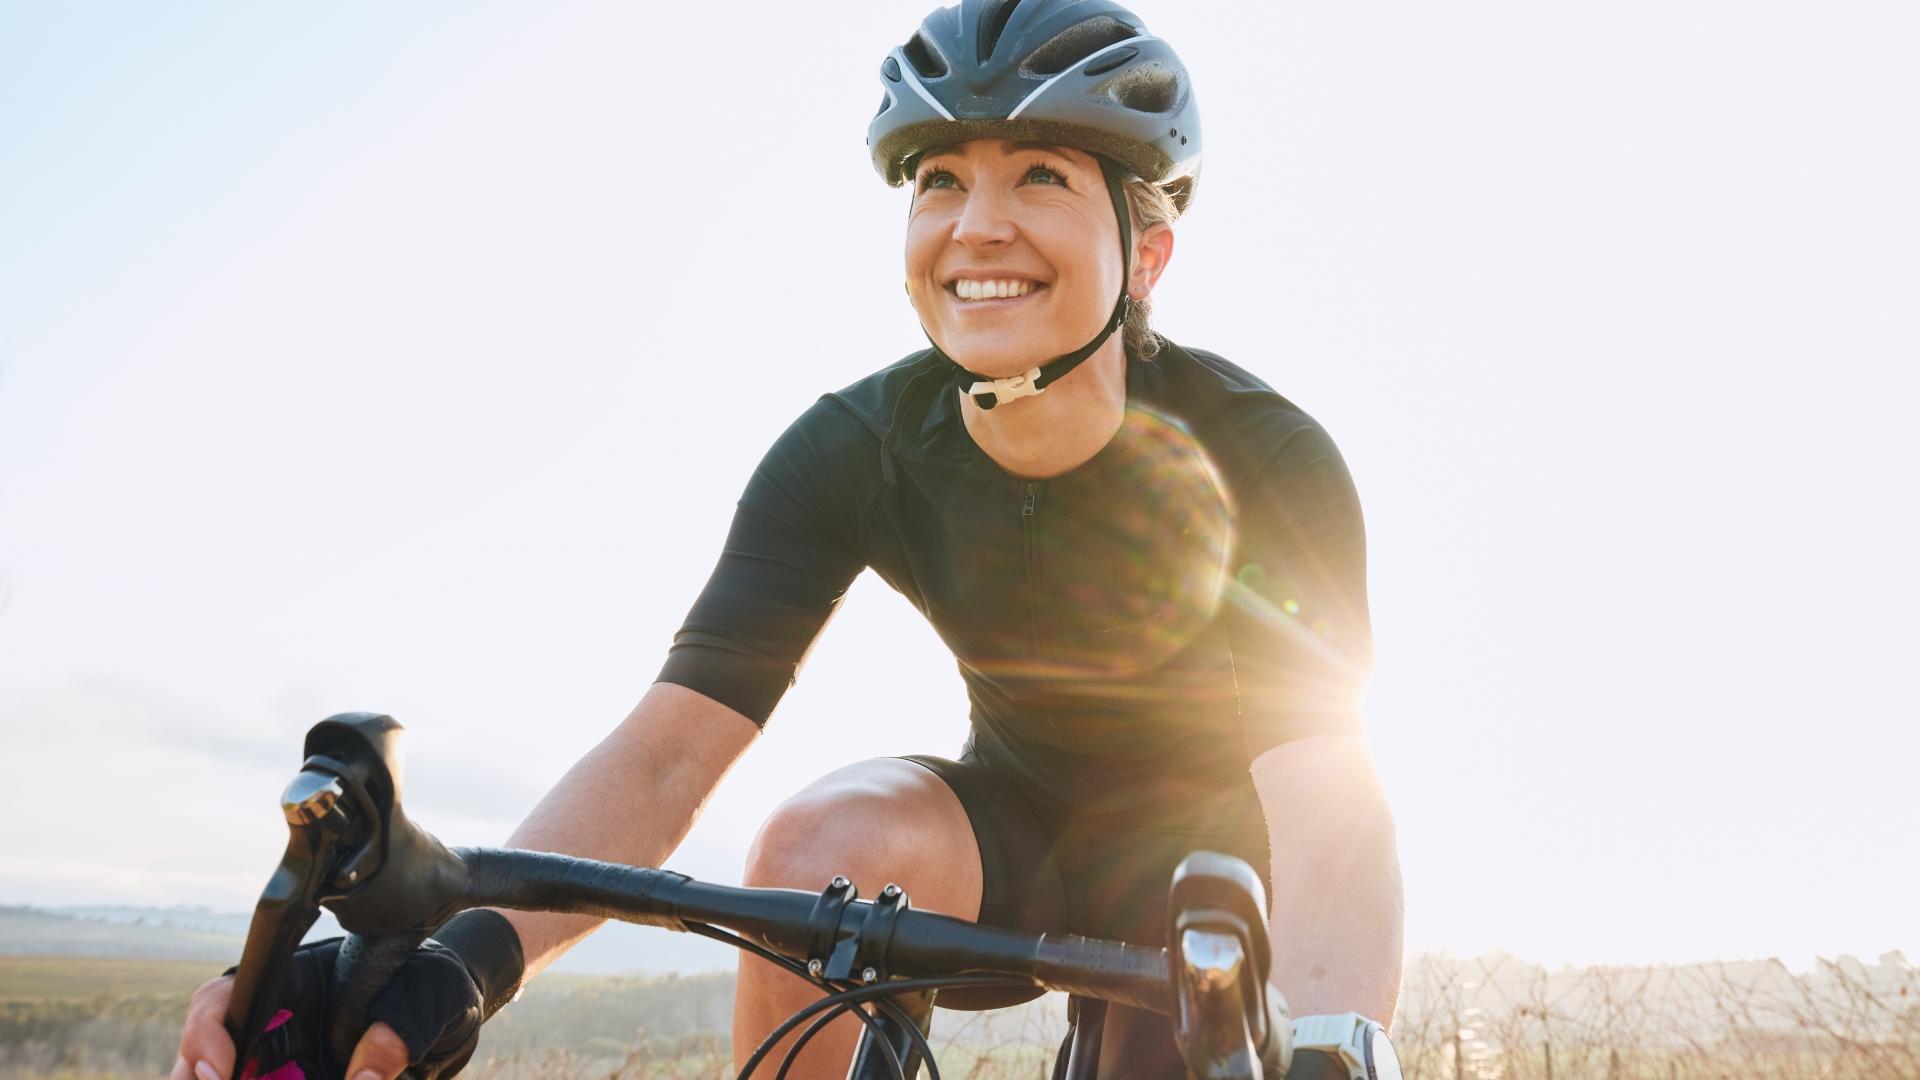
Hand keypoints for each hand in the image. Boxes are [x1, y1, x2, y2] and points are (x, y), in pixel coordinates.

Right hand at [171, 938, 483, 1079]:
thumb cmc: (438, 989)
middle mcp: (278, 1026)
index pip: (227, 998)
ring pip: (226, 1077)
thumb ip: (403, 1027)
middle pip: (204, 1055)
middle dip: (196, 1076)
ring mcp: (283, 1064)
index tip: (223, 1072)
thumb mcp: (434, 997)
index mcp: (296, 983)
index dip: (209, 1032)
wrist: (457, 1018)